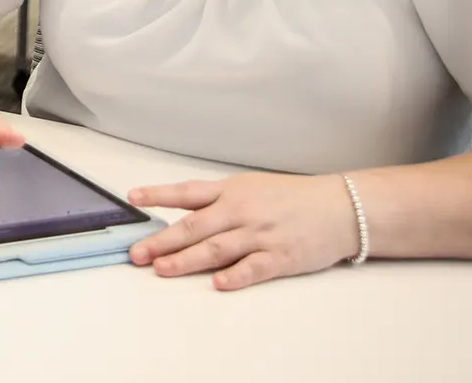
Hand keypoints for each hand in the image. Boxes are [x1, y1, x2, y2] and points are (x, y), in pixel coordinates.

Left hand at [128, 172, 358, 290]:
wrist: (337, 206)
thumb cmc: (292, 197)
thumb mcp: (252, 187)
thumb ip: (220, 200)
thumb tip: (185, 212)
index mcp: (233, 190)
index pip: (188, 192)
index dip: (159, 194)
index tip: (134, 197)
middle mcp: (242, 210)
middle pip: (195, 226)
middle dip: (162, 240)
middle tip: (137, 252)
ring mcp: (260, 234)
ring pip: (216, 248)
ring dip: (187, 260)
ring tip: (162, 269)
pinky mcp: (279, 256)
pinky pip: (253, 267)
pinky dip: (235, 276)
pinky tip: (218, 283)